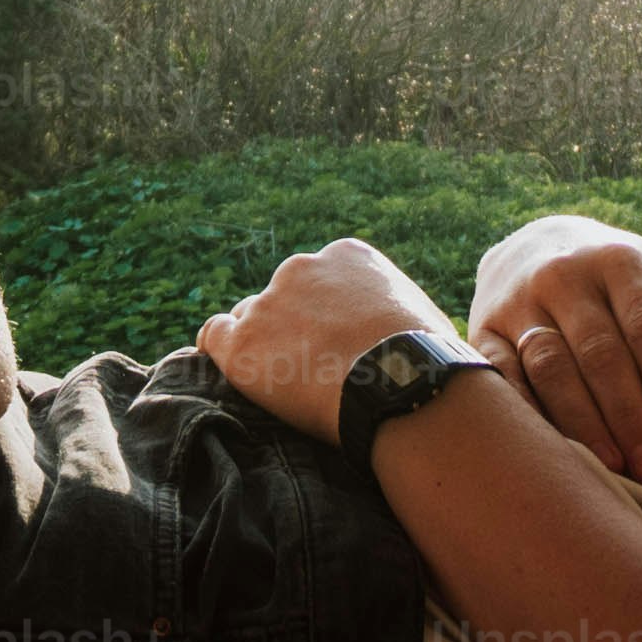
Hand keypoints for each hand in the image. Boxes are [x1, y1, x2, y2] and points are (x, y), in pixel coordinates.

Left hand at [195, 238, 462, 447]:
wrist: (405, 383)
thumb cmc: (427, 359)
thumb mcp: (419, 312)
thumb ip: (393, 307)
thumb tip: (402, 330)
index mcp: (345, 255)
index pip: (315, 281)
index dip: (321, 316)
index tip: (333, 346)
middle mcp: (301, 267)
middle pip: (280, 298)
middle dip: (290, 329)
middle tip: (312, 372)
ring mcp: (268, 303)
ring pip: (250, 322)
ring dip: (262, 347)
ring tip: (286, 386)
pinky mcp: (244, 342)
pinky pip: (214, 337)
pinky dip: (222, 353)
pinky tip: (238, 374)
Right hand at [468, 221, 641, 483]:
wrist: (529, 245)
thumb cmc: (612, 279)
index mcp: (617, 260)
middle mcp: (564, 276)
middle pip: (601, 353)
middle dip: (632, 415)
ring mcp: (518, 302)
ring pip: (552, 368)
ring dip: (584, 422)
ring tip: (613, 468)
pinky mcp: (482, 330)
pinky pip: (502, 376)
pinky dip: (528, 414)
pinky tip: (552, 451)